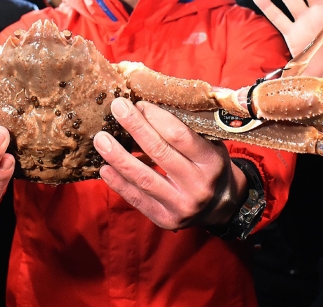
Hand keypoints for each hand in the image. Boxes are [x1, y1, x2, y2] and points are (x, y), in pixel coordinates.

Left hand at [93, 98, 246, 229]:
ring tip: (100, 139)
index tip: (138, 103)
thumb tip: (151, 104)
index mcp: (212, 162)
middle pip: (159, 152)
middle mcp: (198, 185)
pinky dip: (119, 183)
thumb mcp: (211, 145)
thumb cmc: (210, 166)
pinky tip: (105, 168)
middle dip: (135, 127)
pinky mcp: (165, 219)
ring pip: (143, 178)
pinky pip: (137, 199)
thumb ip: (188, 128)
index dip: (156, 117)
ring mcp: (181, 205)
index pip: (179, 136)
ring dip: (118, 157)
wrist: (222, 206)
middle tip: (116, 108)